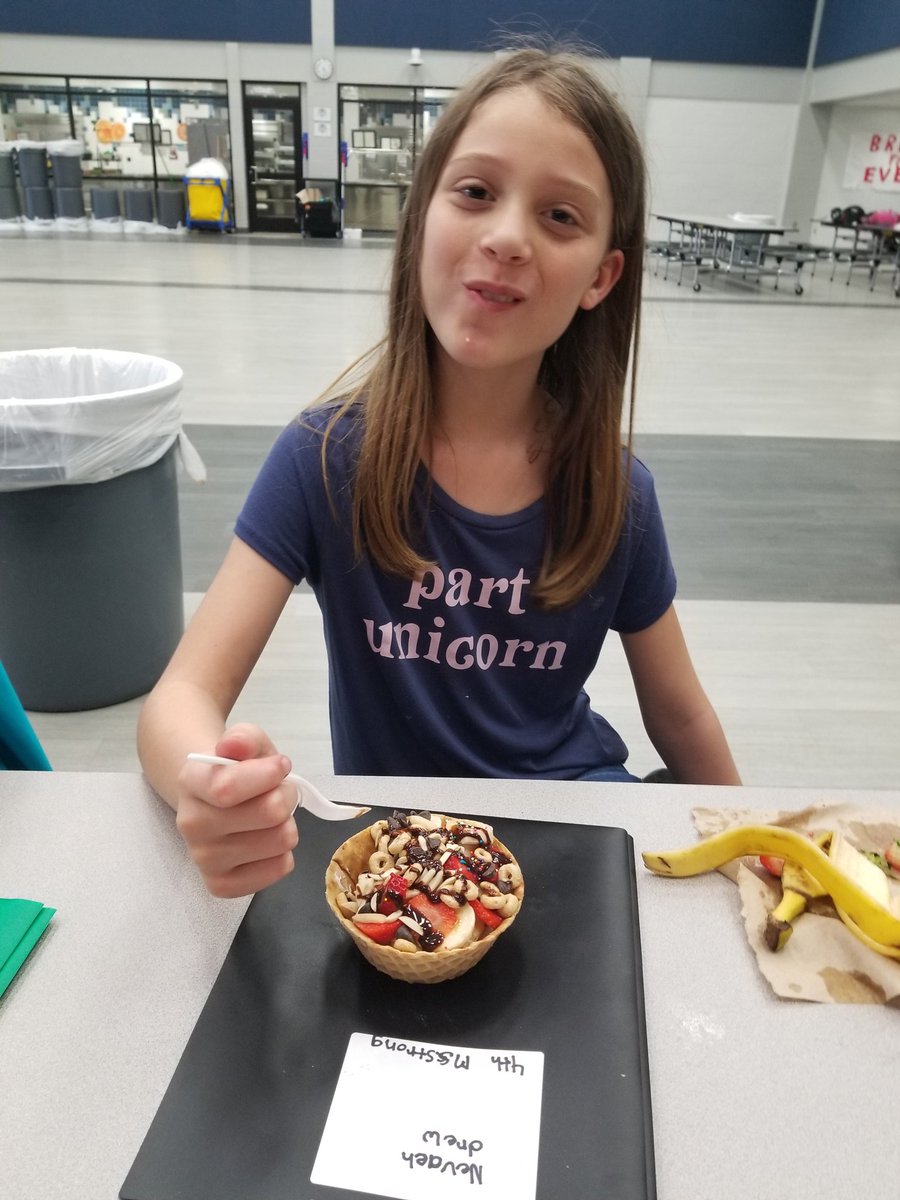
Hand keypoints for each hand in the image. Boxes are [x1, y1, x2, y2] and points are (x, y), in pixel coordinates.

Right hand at [175, 723, 299, 897]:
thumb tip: (234, 747)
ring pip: (280, 841)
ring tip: (269, 816)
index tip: (282, 765)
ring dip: (286, 823)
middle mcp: (191, 824)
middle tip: (277, 792)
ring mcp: (203, 859)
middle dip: (285, 796)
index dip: (268, 775)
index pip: (228, 788)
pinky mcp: (221, 885)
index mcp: (191, 781)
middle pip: (268, 814)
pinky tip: (265, 840)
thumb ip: (243, 738)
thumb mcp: (245, 742)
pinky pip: (278, 869)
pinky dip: (283, 853)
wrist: (215, 798)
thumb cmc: (237, 768)